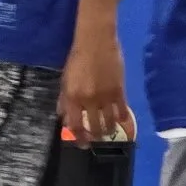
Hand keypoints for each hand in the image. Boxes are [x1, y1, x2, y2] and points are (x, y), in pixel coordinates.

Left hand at [60, 28, 129, 146]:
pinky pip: (122, 111)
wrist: (96, 41)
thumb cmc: (77, 58)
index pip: (75, 125)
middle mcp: (88, 100)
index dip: (79, 138)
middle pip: (94, 128)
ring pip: (109, 123)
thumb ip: (64, 100)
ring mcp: (105, 97)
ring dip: (109, 130)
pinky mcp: (119, 91)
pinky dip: (122, 118)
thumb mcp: (65, 80)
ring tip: (108, 131)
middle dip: (95, 137)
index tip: (82, 143)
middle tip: (97, 139)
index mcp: (72, 97)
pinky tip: (121, 120)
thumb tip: (64, 117)